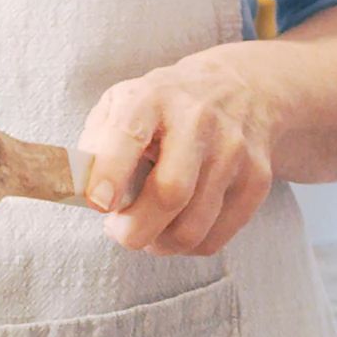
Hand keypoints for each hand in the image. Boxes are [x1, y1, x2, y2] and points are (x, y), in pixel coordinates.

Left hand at [72, 47, 284, 257]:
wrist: (243, 89)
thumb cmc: (165, 106)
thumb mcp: (122, 103)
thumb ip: (95, 143)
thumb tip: (79, 189)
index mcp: (153, 97)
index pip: (129, 134)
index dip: (110, 172)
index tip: (98, 205)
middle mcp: (198, 120)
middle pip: (170, 193)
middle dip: (134, 230)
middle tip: (119, 231)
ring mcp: (233, 151)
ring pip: (192, 227)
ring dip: (159, 244)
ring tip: (147, 230)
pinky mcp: (257, 180)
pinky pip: (215, 239)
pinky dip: (187, 246)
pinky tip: (177, 226)